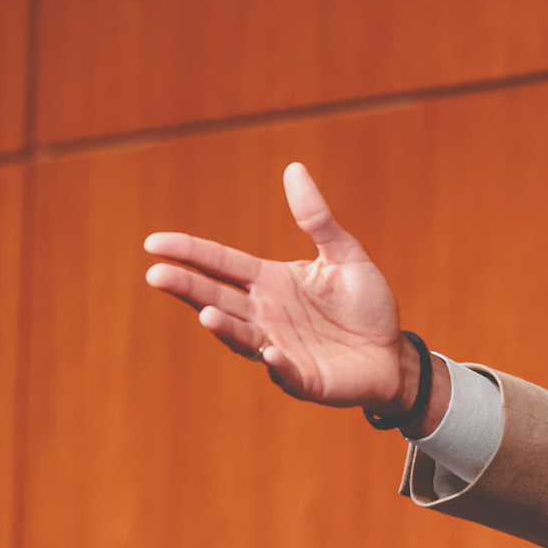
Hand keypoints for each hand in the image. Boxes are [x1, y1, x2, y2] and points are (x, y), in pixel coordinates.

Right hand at [143, 163, 443, 428]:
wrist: (393, 353)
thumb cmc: (366, 305)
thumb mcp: (345, 255)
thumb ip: (318, 219)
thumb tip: (294, 168)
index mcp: (271, 281)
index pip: (221, 263)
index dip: (189, 252)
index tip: (154, 243)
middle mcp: (266, 314)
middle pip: (217, 297)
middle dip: (187, 288)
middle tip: (157, 275)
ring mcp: (280, 348)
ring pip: (241, 336)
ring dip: (225, 327)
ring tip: (208, 314)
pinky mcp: (304, 379)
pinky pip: (286, 372)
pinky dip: (277, 364)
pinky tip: (270, 352)